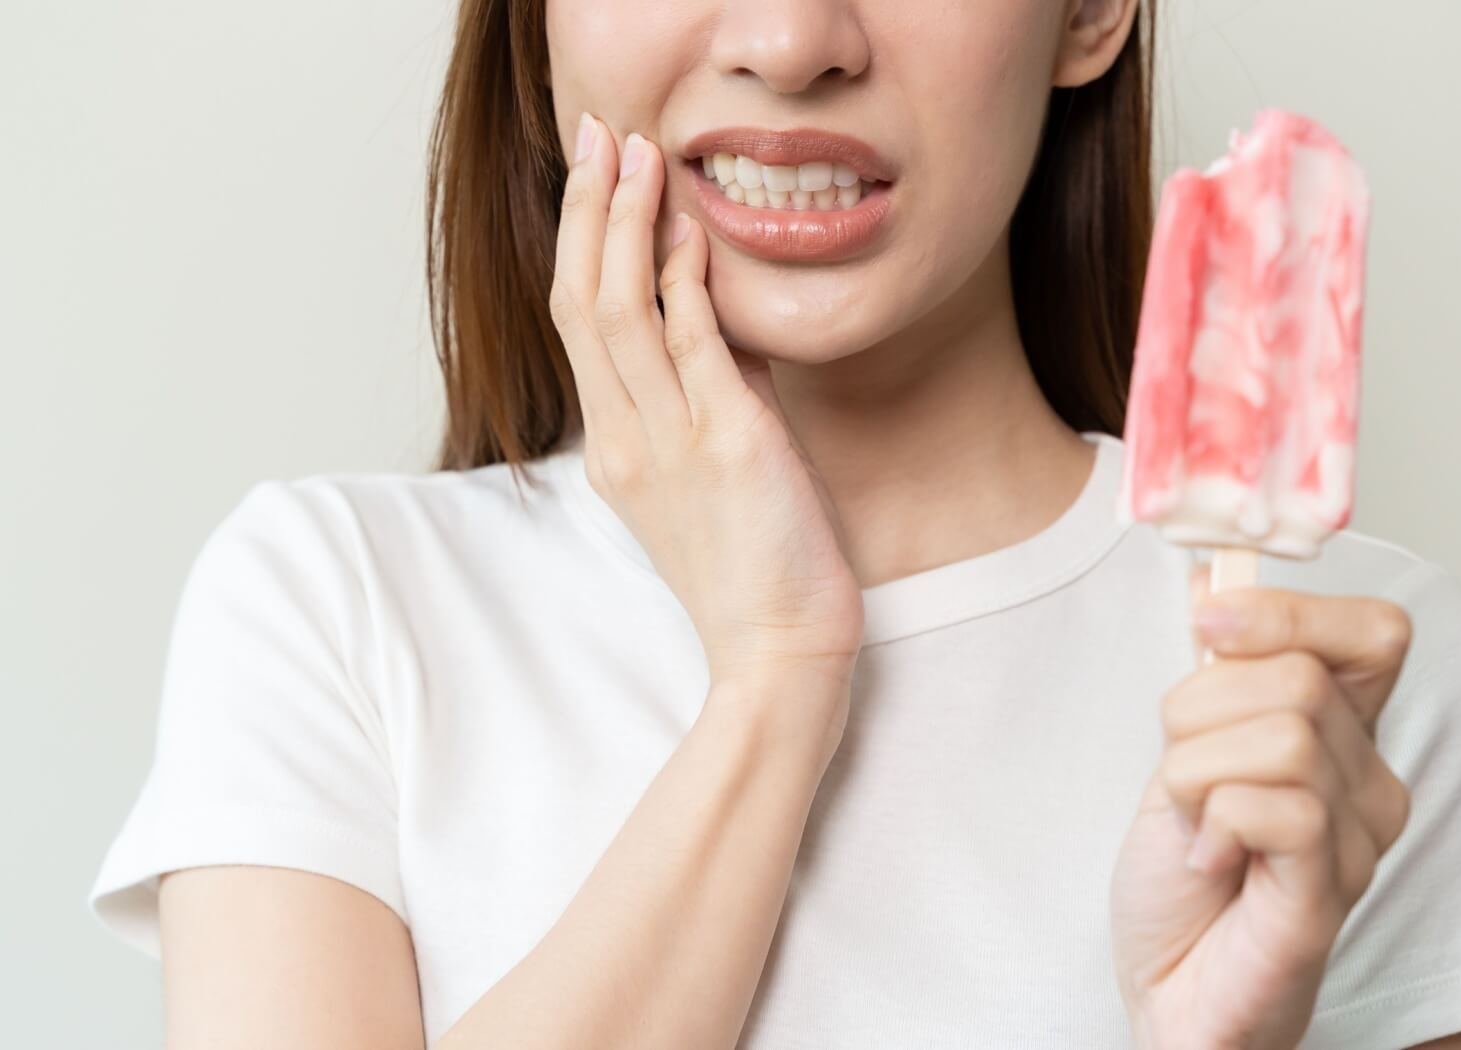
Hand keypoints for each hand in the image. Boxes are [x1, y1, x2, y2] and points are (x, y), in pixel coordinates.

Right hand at [548, 114, 863, 705]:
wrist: (778, 652)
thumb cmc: (752, 566)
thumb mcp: (709, 472)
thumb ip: (703, 393)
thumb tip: (710, 314)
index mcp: (614, 448)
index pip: (577, 323)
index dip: (577, 241)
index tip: (590, 174)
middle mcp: (626, 441)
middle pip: (580, 304)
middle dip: (585, 211)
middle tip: (594, 134)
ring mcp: (670, 445)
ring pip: (620, 315)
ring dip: (624, 227)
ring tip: (634, 156)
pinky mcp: (729, 449)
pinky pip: (694, 349)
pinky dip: (686, 284)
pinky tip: (688, 230)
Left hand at [1109, 566, 1413, 1049]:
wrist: (1168, 979)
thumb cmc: (1181, 868)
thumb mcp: (1189, 744)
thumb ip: (1218, 670)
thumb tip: (1214, 575)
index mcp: (1344, 732)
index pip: (1374, 630)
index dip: (1287, 610)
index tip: (1207, 622)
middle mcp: (1369, 780)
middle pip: (1294, 676)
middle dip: (1197, 712)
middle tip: (1182, 776)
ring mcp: (1358, 838)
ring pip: (1281, 735)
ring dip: (1194, 771)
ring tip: (1194, 822)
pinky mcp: (1328, 888)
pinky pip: (1276, 805)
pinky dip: (1211, 821)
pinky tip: (1208, 860)